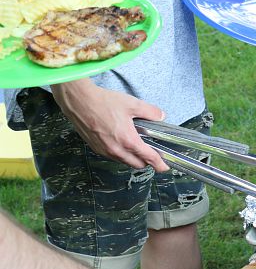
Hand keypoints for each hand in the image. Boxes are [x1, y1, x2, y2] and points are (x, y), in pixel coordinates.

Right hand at [51, 79, 169, 171]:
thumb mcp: (132, 104)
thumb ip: (150, 112)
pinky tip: (121, 141)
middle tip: (152, 151)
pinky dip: (121, 154)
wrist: (78, 101)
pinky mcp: (96, 148)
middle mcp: (116, 150)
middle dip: (147, 161)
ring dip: (133, 158)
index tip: (165, 167)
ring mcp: (105, 151)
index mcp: (128, 141)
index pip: (149, 159)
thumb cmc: (103, 102)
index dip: (160, 164)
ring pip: (125, 162)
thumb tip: (161, 116)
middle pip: (137, 165)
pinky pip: (113, 157)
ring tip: (136, 144)